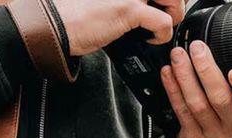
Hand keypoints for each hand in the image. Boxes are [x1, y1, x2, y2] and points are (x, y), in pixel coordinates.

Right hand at [53, 0, 185, 55]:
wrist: (57, 25)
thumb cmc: (76, 16)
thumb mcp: (108, 1)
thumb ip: (128, 2)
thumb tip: (145, 8)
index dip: (163, 0)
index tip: (160, 7)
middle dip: (174, 3)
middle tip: (163, 16)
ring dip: (173, 15)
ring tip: (157, 27)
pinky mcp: (129, 8)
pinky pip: (164, 22)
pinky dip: (162, 36)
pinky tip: (149, 39)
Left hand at [160, 41, 231, 137]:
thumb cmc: (229, 114)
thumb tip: (225, 44)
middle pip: (220, 99)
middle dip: (206, 70)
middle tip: (197, 48)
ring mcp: (212, 134)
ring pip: (196, 104)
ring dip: (185, 77)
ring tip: (178, 56)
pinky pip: (181, 111)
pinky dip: (173, 89)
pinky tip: (168, 74)